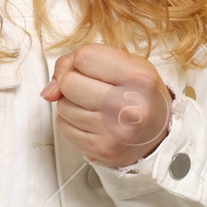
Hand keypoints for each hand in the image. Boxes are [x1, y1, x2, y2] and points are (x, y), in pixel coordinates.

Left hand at [41, 43, 172, 168]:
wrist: (158, 135)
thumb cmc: (139, 94)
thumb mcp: (123, 63)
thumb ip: (79, 61)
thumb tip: (48, 91)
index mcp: (138, 78)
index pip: (83, 57)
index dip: (83, 61)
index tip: (98, 69)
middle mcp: (128, 107)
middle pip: (68, 83)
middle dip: (75, 82)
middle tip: (96, 89)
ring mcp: (113, 131)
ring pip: (62, 105)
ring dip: (73, 103)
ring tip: (98, 107)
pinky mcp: (99, 149)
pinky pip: (63, 126)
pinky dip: (72, 122)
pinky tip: (93, 122)